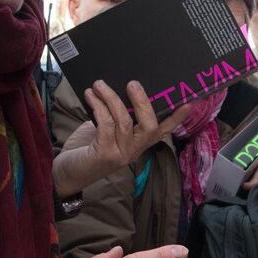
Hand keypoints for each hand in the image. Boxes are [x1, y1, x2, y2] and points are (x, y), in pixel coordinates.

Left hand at [53, 81, 190, 196]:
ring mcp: (121, 154)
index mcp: (139, 143)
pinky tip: (90, 96)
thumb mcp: (106, 129)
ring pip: (125, 122)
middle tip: (132, 83)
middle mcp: (134, 150)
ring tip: (99, 85)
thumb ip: (117, 114)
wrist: (67, 173)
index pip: (164, 129)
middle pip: (150, 126)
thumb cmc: (87, 148)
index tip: (190, 101)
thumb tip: (118, 86)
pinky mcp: (105, 155)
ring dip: (112, 99)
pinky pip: (106, 125)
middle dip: (142, 102)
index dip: (178, 116)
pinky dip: (98, 107)